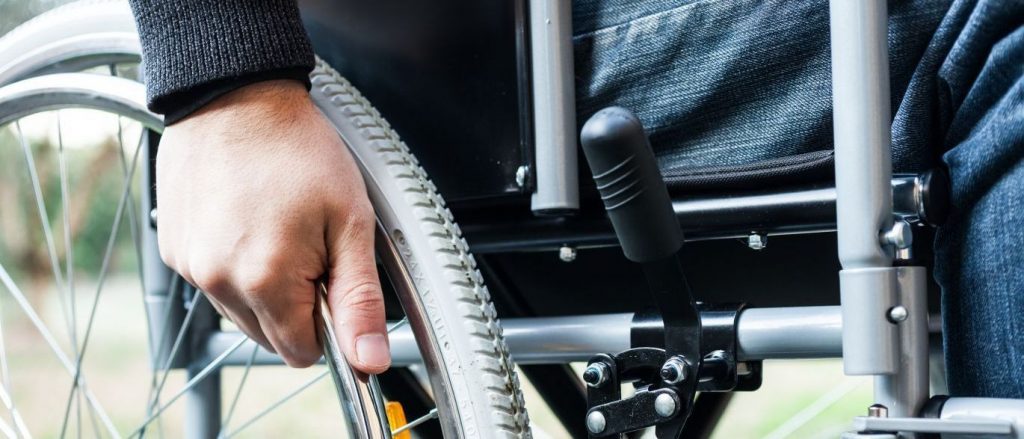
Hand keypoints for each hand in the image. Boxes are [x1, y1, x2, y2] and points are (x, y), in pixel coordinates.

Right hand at [155, 80, 388, 372]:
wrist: (237, 96)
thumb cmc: (299, 150)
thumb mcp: (349, 223)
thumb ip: (358, 300)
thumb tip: (370, 362)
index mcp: (266, 280)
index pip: (301, 352)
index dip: (327, 325)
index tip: (332, 283)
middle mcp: (219, 281)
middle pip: (270, 337)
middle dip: (297, 305)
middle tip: (309, 246)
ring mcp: (192, 266)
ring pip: (241, 312)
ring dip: (265, 287)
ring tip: (278, 228)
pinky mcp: (175, 250)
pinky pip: (215, 284)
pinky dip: (236, 266)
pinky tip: (248, 222)